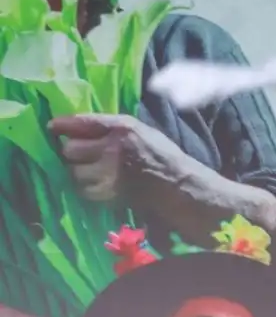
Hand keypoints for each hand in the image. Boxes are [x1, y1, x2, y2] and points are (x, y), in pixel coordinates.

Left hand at [49, 112, 198, 204]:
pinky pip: (84, 191)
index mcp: (121, 128)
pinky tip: (99, 186)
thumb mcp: (140, 131)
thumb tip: (77, 127)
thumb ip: (110, 128)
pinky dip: (87, 189)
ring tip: (91, 174)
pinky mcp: (110, 193)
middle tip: (80, 157)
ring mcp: (110, 173)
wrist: (181, 187)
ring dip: (78, 174)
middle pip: (70, 150)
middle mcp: (112, 148)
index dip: (61, 126)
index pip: (79, 122)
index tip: (53, 129)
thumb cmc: (163, 157)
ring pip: (74, 173)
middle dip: (72, 154)